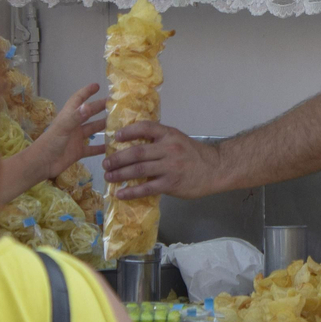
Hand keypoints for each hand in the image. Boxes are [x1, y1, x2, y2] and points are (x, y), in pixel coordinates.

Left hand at [20, 83, 107, 183]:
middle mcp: (74, 125)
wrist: (42, 164)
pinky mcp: (79, 151)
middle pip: (89, 113)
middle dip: (100, 107)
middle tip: (115, 104)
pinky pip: (93, 148)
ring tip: (118, 122)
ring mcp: (77, 138)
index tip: (97, 86)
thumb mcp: (63, 127)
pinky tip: (112, 145)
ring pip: (93, 129)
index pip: (78, 99)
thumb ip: (76, 117)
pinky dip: (102, 147)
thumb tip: (88, 105)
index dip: (86, 92)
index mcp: (68, 116)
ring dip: (104, 126)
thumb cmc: (50, 143)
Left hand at [102, 122, 224, 199]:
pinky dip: (131, 192)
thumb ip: (159, 140)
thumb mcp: (178, 139)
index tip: (115, 137)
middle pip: (137, 152)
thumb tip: (133, 142)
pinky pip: (147, 188)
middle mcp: (168, 149)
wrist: (215, 169)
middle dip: (117, 158)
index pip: (145, 127)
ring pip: (138, 170)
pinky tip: (120, 194)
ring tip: (108, 177)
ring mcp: (170, 167)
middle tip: (105, 163)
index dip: (128, 131)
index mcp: (169, 135)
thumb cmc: (194, 154)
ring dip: (120, 174)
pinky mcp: (171, 184)